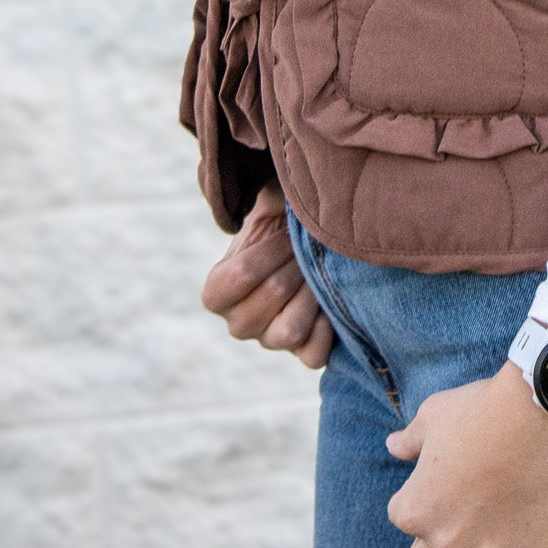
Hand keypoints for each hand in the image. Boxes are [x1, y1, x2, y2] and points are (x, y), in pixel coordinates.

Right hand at [200, 179, 335, 367]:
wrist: (301, 257)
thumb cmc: (279, 229)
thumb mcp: (268, 209)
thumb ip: (271, 200)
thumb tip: (286, 192)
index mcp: (216, 293)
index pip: (239, 275)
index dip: (270, 248)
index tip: (286, 231)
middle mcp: (237, 324)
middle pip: (273, 294)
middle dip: (299, 262)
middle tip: (312, 244)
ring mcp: (268, 342)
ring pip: (290, 329)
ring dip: (313, 293)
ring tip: (319, 271)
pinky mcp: (300, 354)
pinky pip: (313, 354)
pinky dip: (327, 328)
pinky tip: (330, 302)